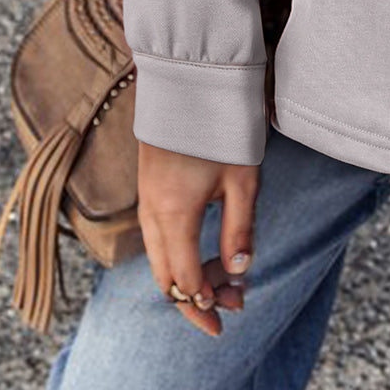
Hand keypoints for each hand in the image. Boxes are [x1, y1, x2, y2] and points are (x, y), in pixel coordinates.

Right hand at [137, 140, 261, 337]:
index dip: (207, 302)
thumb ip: (240, 228)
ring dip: (188, 275)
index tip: (232, 309)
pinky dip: (179, 252)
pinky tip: (203, 250)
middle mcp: (152, 212)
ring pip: (159, 256)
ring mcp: (146, 198)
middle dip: (196, 298)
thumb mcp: (242, 179)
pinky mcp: (149, 186)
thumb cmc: (222, 127)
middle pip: (166, 276)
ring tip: (224, 281)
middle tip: (231, 306)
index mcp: (174, 215)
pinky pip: (157, 235)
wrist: (191, 80)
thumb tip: (238, 270)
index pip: (184, 280)